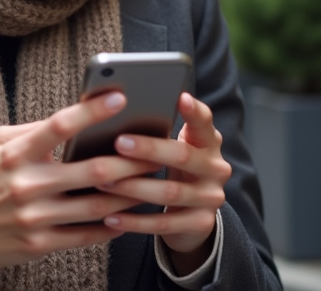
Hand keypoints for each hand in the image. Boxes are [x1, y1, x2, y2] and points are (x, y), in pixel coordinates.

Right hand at [0, 92, 161, 286]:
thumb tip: (76, 114)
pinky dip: (110, 226)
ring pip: (97, 207)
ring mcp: (34, 217)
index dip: (92, 111)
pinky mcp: (40, 244)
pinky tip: (127, 216)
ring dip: (129, 195)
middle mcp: (27, 185)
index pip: (60, 126)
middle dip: (131, 161)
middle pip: (93, 171)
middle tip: (156, 151)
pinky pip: (86, 235)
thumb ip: (34, 128)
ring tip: (149, 183)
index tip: (121, 97)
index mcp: (17, 153)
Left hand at [98, 92, 230, 275]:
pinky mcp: (201, 224)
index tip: (179, 96)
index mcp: (209, 141)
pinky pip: (164, 224)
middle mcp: (216, 167)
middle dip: (149, 149)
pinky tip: (110, 217)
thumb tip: (112, 112)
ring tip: (103, 181)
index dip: (194, 110)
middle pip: (183, 156)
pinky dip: (135, 221)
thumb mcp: (174, 148)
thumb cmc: (173, 168)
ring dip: (133, 187)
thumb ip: (159, 132)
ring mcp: (211, 197)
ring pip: (170, 192)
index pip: (204, 121)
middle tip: (118, 142)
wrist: (193, 216)